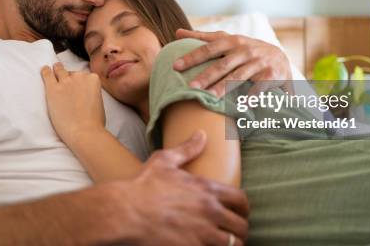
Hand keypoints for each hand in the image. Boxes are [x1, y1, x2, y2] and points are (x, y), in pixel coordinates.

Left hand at [41, 62, 105, 145]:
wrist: (84, 131)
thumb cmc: (94, 122)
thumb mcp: (99, 102)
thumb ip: (91, 93)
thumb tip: (84, 95)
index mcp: (93, 79)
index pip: (84, 75)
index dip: (80, 82)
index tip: (78, 87)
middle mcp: (80, 76)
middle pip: (72, 73)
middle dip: (69, 77)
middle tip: (65, 81)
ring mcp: (66, 82)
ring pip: (59, 70)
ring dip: (57, 71)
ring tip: (54, 70)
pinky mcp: (53, 89)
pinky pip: (47, 75)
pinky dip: (45, 72)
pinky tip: (44, 70)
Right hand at [109, 131, 248, 244]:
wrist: (125, 212)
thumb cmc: (143, 186)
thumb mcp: (164, 160)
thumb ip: (187, 148)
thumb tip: (202, 134)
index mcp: (206, 188)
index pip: (241, 201)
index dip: (244, 209)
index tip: (240, 213)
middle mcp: (209, 211)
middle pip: (241, 226)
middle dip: (240, 230)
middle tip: (234, 233)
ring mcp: (202, 233)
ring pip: (232, 244)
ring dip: (231, 244)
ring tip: (224, 244)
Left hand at [173, 28, 292, 96]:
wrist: (280, 58)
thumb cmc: (246, 50)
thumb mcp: (228, 40)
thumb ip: (203, 37)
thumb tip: (177, 32)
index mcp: (232, 41)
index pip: (209, 48)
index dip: (192, 57)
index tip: (175, 66)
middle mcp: (245, 50)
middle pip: (222, 64)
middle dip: (206, 76)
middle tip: (190, 87)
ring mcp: (258, 63)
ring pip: (238, 76)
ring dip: (224, 87)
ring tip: (210, 97)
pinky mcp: (271, 75)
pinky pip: (259, 86)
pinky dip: (252, 95)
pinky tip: (243, 104)